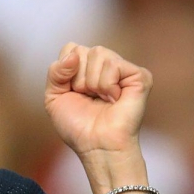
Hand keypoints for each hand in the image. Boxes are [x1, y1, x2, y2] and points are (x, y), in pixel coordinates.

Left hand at [44, 43, 150, 157]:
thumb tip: (73, 55)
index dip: (65, 71)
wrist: (96, 145)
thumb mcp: (54, 97)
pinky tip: (114, 99)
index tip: (72, 92)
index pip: (71, 48)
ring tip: (101, 99)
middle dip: (77, 78)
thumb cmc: (78, 125)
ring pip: (98, 53)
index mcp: (87, 68)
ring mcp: (123, 69)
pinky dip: (107, 85)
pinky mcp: (139, 75)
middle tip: (88, 97)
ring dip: (92, 83)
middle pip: (82, 50)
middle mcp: (106, 65)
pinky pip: (113, 64)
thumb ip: (55, 72)